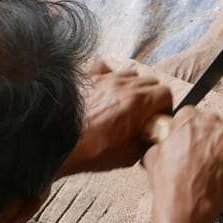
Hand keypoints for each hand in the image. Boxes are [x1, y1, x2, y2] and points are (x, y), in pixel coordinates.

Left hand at [60, 60, 173, 176]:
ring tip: (124, 101)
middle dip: (151, 96)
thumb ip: (145, 142)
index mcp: (137, 103)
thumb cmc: (90, 151)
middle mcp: (123, 85)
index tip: (157, 117)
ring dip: (133, 85)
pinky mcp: (87, 77)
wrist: (57, 143)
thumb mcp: (128, 156)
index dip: (164, 106)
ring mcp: (104, 79)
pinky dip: (109, 73)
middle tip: (142, 113)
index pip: (166, 93)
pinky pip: (105, 66)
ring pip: (130, 73)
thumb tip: (150, 137)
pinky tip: (107, 86)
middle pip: (150, 81)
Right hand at [142, 107, 222, 222]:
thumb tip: (167, 143)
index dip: (195, 134)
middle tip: (208, 158)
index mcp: (186, 118)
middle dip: (212, 140)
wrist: (185, 206)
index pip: (194, 116)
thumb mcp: (153, 157)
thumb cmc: (170, 186)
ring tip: (220, 167)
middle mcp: (209, 120)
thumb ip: (164, 142)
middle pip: (215, 124)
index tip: (196, 144)